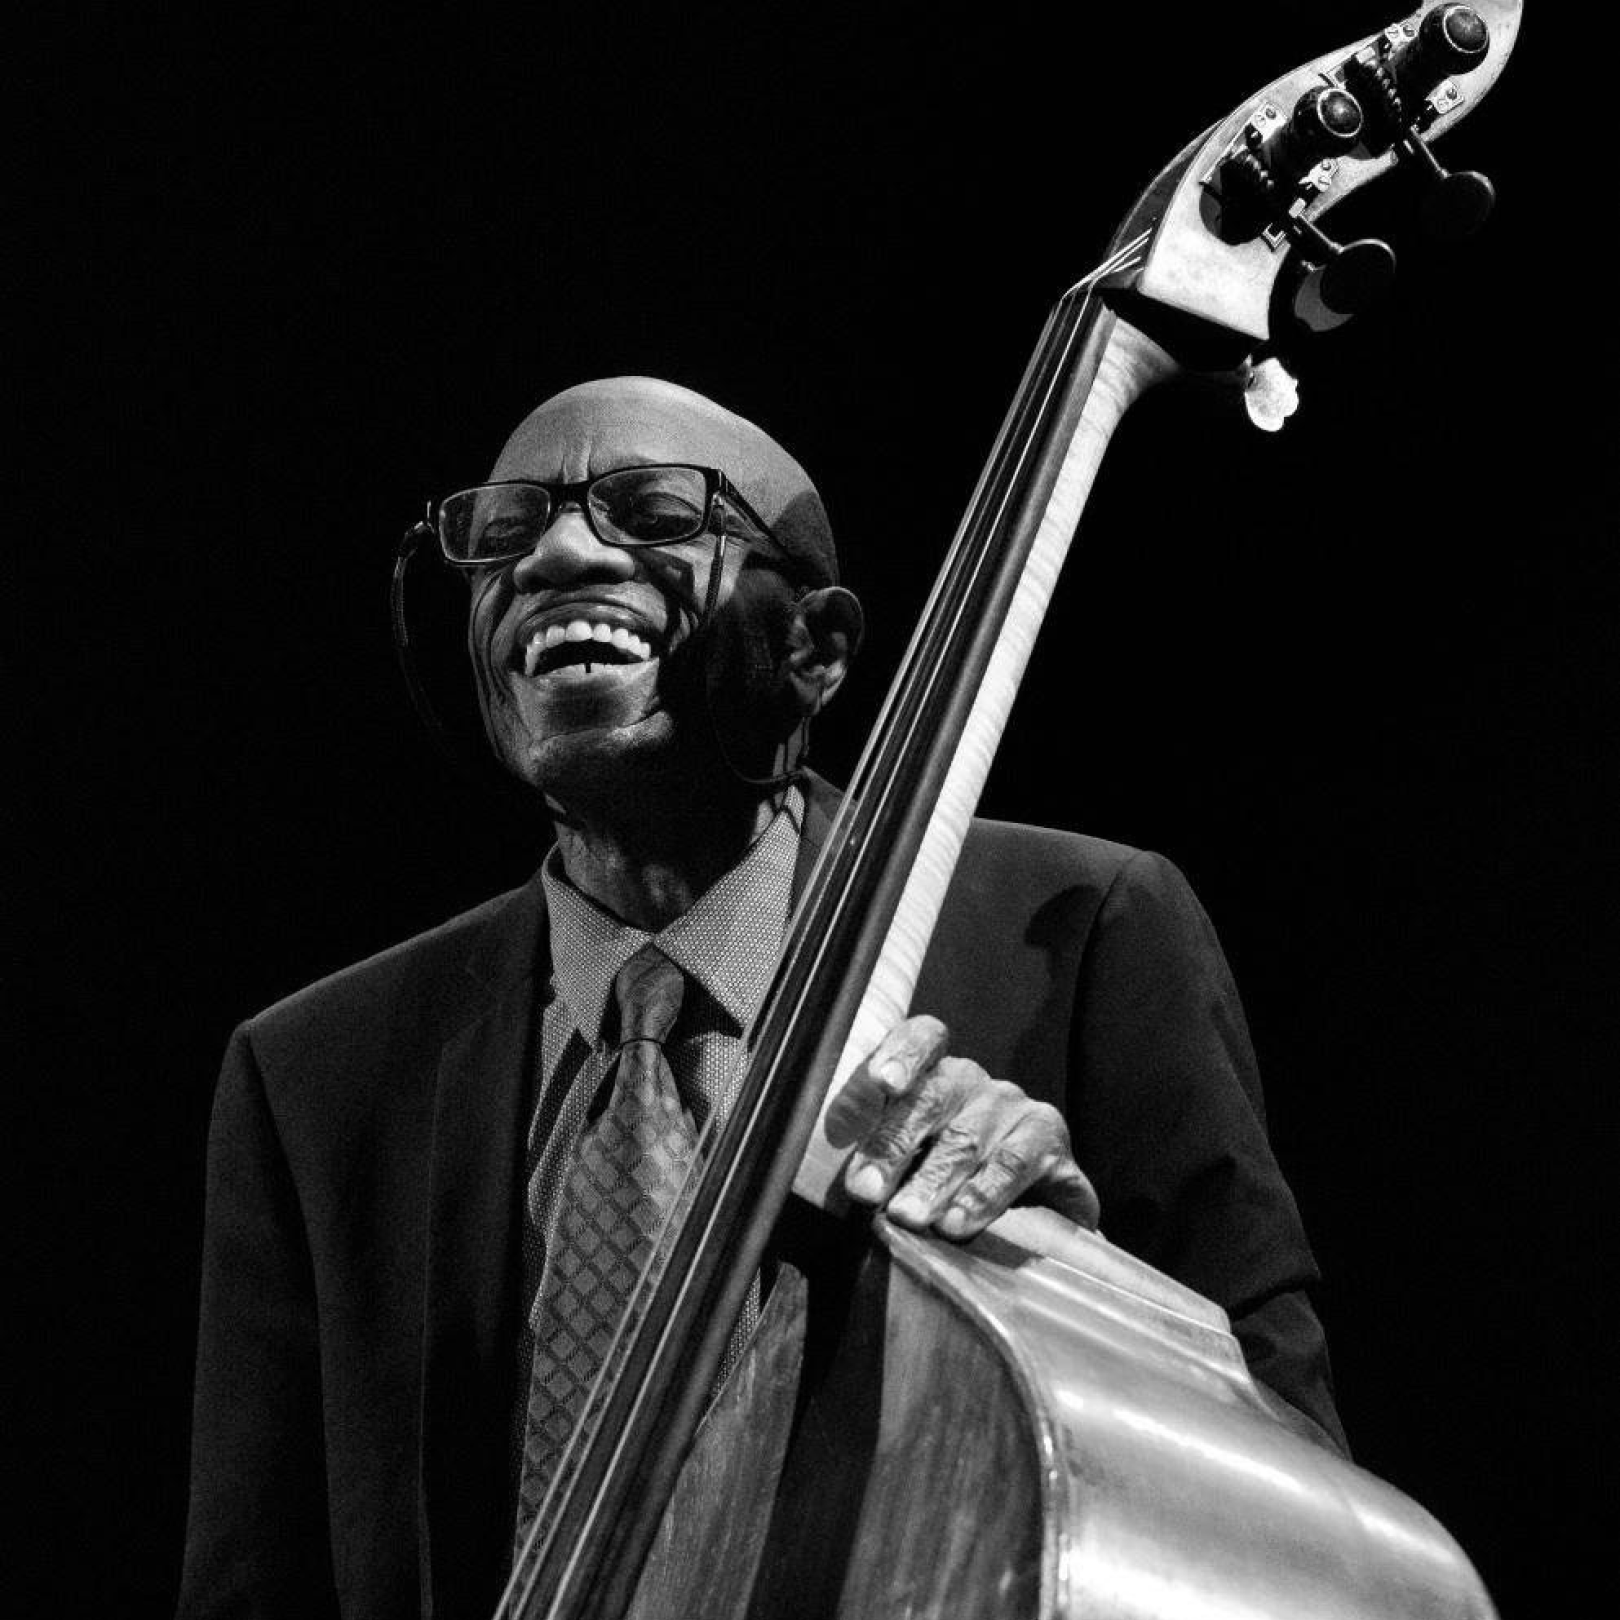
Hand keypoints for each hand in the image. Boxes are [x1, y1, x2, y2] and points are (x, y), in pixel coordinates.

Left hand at [835, 1014, 1099, 1238]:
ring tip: (907, 1216)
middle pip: (933, 1096)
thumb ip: (881, 1166)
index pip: (921, 1039)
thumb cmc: (948, 1190)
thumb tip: (852, 1187)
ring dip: (933, 1180)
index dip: (901, 1052)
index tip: (882, 1082)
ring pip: (968, 1137)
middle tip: (867, 1191)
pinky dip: (981, 1195)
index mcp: (933, 1076)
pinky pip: (1013, 1164)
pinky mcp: (1049, 1141)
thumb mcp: (909, 1170)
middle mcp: (974, 1083)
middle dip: (894, 1144)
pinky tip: (958, 1223)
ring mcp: (1014, 1108)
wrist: (1035, 1220)